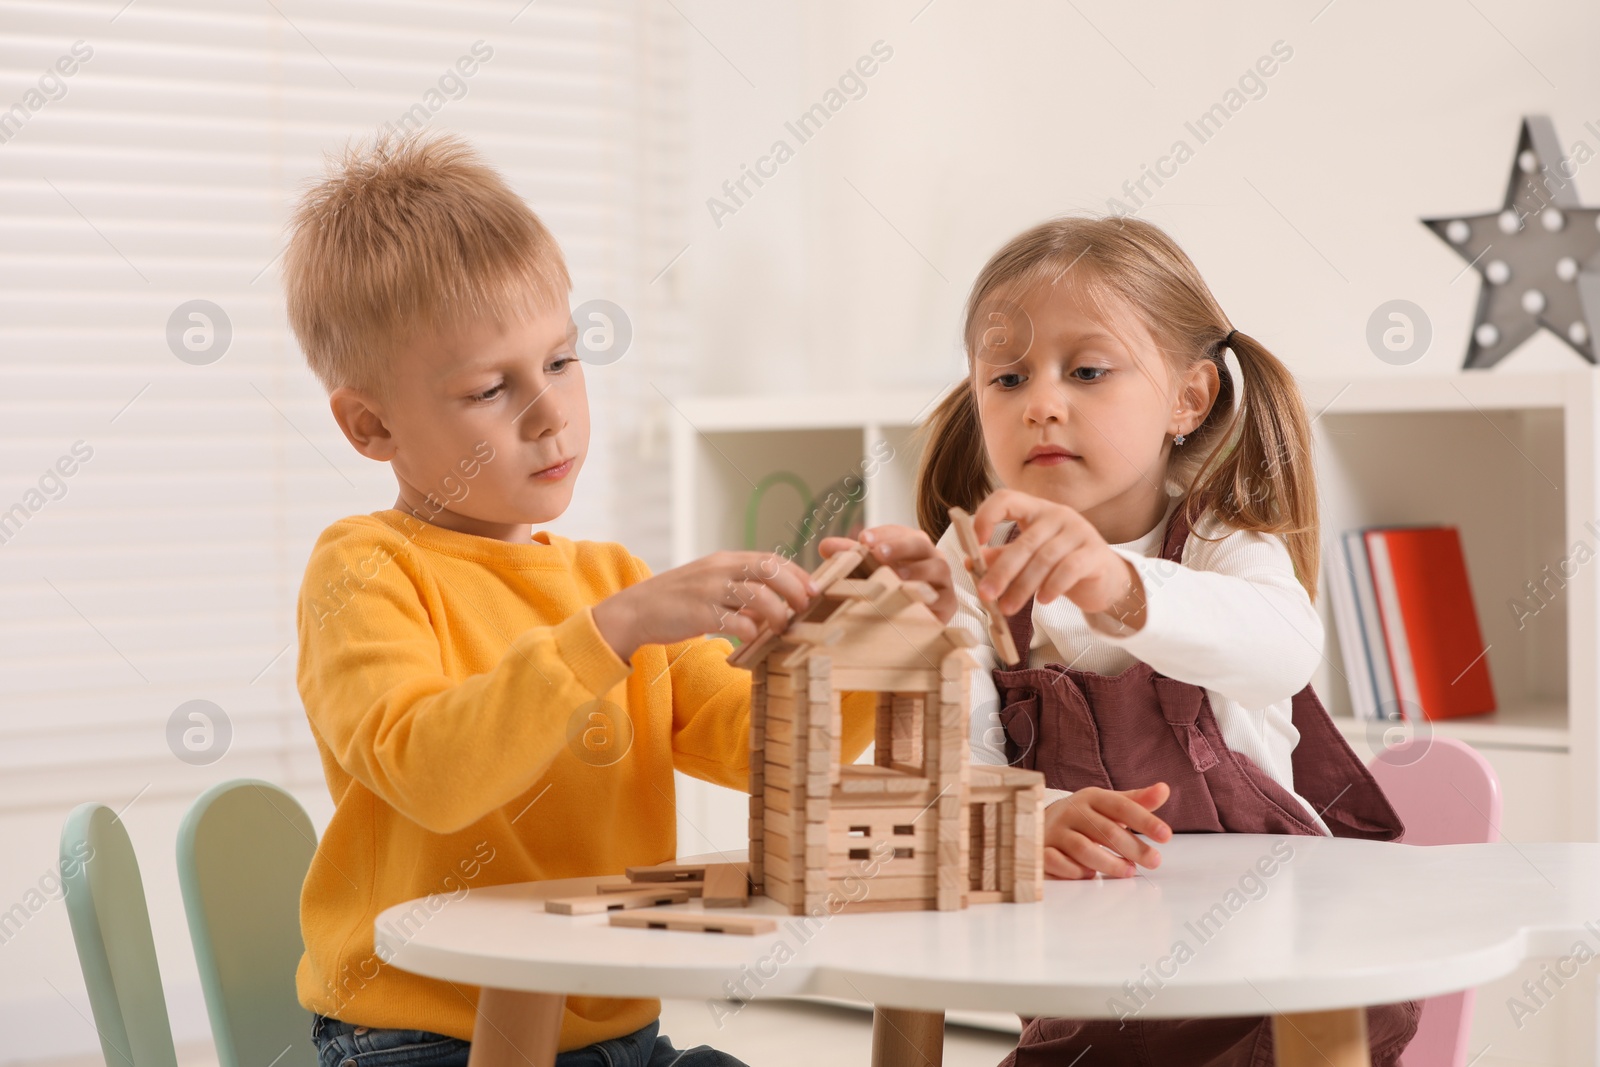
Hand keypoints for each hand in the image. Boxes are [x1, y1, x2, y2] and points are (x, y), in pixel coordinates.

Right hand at [591, 551, 817, 661]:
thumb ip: (742, 592)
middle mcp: (719, 570)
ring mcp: (709, 590)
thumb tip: (775, 607)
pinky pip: (735, 621)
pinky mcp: (699, 613)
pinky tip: (751, 640)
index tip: (813, 589)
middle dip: (795, 588)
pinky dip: (750, 632)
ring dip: (777, 613)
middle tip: (805, 607)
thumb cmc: (678, 602)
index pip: (770, 559)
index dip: (796, 573)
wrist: (636, 611)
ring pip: (757, 595)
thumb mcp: (712, 587)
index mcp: (725, 561)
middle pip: (769, 570)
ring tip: (782, 628)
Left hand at [819, 524, 955, 622]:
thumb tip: (824, 546)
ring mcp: (942, 579)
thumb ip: (849, 556)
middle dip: (899, 546)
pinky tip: (914, 598)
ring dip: (917, 570)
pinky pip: (944, 598)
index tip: (862, 539)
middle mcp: (930, 556)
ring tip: (896, 575)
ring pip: (937, 568)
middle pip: (920, 543)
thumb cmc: (889, 587)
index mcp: (911, 544)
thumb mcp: (868, 569)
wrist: (913, 620)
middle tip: (878, 552)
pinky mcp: (948, 603)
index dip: (881, 534)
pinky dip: (930, 597)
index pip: (898, 531)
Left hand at [971, 489, 1144, 627]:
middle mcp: (1058, 515)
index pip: (1006, 499)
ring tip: (1008, 608)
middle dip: (1002, 571)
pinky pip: (1070, 569)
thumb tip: (971, 563)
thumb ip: (1001, 557)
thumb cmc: (1061, 564)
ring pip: (1044, 559)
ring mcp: (1079, 531)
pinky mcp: (1096, 553)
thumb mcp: (1028, 559)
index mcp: (1036, 510)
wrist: (1105, 579)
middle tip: (986, 595)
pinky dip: (1053, 586)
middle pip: (1024, 542)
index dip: (986, 516)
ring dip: (1023, 587)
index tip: (976, 542)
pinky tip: (1042, 601)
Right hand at [1043, 783, 1171, 878]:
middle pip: (1105, 830)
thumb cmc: (1083, 816)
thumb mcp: (1109, 805)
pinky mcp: (1042, 849)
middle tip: (1154, 861)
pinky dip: (1076, 871)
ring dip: (1109, 863)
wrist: (1039, 821)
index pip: (1121, 806)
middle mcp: (1071, 811)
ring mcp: (1055, 831)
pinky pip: (1059, 863)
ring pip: (1083, 848)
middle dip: (1134, 848)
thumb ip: (1137, 801)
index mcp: (1091, 797)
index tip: (1166, 835)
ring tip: (1128, 871)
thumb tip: (1164, 789)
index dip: (1144, 820)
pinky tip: (1091, 875)